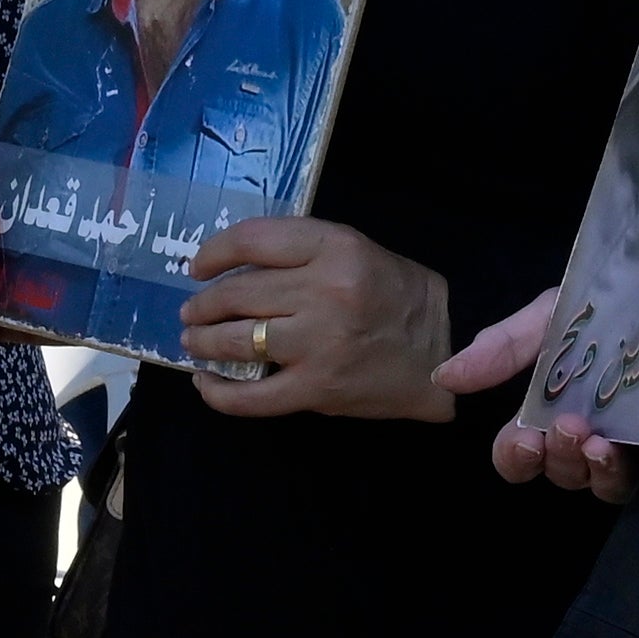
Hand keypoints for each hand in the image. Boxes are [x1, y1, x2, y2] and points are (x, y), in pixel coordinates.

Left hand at [179, 218, 453, 421]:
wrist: (446, 352)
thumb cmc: (400, 298)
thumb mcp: (360, 252)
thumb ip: (304, 253)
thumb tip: (233, 269)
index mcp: (337, 248)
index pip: (254, 240)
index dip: (214, 252)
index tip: (198, 267)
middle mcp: (325, 291)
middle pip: (237, 294)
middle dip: (203, 306)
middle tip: (192, 313)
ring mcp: (319, 343)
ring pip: (236, 342)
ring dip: (204, 343)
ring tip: (196, 342)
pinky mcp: (318, 388)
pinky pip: (250, 397)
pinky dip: (218, 393)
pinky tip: (207, 384)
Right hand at [440, 293, 638, 503]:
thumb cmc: (596, 308)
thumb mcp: (545, 318)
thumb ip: (501, 348)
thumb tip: (443, 376)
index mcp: (546, 411)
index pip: (518, 454)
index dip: (515, 457)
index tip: (526, 440)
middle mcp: (580, 435)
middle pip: (558, 473)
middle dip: (557, 457)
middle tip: (567, 427)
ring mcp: (621, 444)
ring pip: (595, 485)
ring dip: (589, 470)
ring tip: (596, 443)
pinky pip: (633, 477)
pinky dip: (619, 472)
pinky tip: (619, 448)